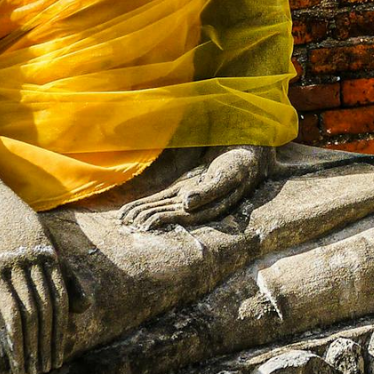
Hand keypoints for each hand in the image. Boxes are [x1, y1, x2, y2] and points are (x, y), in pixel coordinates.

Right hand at [0, 203, 67, 373]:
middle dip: (48, 341)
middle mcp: (32, 261)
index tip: (59, 354)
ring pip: (26, 311)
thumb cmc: (12, 224)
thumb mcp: (44, 243)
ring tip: (32, 367)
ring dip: (30, 343)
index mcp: (48, 255)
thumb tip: (85, 307)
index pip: (60, 301)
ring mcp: (9, 265)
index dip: (60, 330)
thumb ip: (64, 274)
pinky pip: (2, 307)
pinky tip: (11, 352)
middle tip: (48, 368)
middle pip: (45, 309)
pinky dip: (9, 333)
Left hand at [120, 145, 273, 232]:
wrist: (250, 151)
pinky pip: (165, 198)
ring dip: (144, 212)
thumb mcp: (228, 174)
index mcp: (210, 206)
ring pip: (164, 207)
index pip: (182, 216)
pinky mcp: (186, 188)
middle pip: (169, 213)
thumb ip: (209, 190)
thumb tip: (186, 204)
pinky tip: (132, 209)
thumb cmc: (241, 163)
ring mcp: (192, 197)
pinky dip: (149, 203)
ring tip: (123, 217)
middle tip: (125, 221)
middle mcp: (199, 206)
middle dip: (148, 217)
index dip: (163, 220)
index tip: (145, 222)